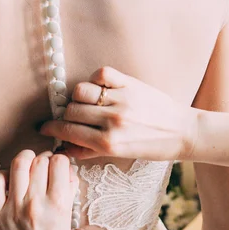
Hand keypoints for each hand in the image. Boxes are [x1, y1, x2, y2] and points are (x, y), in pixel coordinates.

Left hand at [0, 150, 78, 229]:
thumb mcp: (67, 221)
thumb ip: (68, 193)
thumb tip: (67, 171)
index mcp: (58, 204)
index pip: (59, 163)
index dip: (60, 160)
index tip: (58, 165)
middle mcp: (36, 203)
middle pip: (40, 161)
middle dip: (43, 158)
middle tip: (43, 163)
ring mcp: (14, 208)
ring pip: (18, 165)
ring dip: (24, 159)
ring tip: (27, 163)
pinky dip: (2, 175)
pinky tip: (8, 181)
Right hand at [40, 66, 197, 161]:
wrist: (183, 133)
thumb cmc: (152, 147)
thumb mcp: (120, 155)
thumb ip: (90, 151)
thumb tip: (64, 147)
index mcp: (109, 143)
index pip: (68, 132)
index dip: (52, 129)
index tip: (45, 128)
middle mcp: (113, 121)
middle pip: (71, 111)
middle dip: (67, 115)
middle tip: (71, 117)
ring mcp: (122, 100)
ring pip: (81, 91)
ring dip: (78, 97)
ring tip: (86, 102)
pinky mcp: (131, 84)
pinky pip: (101, 74)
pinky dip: (95, 79)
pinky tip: (100, 88)